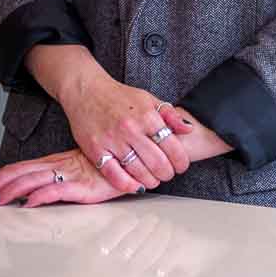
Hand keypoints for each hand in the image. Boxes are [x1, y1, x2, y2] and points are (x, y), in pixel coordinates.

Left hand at [0, 147, 133, 207]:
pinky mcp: (82, 187)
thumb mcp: (74, 170)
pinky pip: (56, 191)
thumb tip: (30, 192)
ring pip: (33, 181)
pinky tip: (29, 203)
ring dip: (11, 191)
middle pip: (19, 173)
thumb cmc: (103, 167)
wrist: (132, 160)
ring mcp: (68, 176)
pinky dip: (40, 196)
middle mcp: (56, 167)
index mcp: (53, 163)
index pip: (19, 168)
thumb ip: (55, 178)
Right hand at [56, 73, 195, 191]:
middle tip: (168, 174)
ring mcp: (112, 140)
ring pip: (138, 171)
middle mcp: (130, 128)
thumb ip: (170, 114)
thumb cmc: (119, 96)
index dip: (181, 161)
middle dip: (167, 173)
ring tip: (154, 180)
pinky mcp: (96, 150)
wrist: (87, 90)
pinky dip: (127, 184)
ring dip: (151, 181)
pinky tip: (136, 186)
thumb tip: (188, 129)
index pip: (172, 146)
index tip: (181, 166)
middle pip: (157, 162)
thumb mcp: (148, 99)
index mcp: (147, 115)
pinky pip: (114, 174)